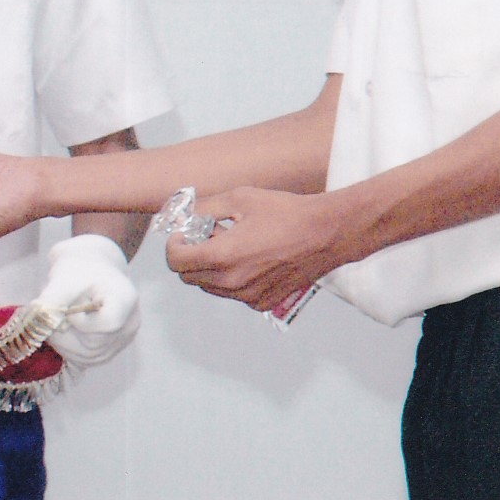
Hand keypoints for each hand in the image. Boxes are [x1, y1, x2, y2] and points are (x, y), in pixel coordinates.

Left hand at [35, 235, 139, 368]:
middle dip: (65, 333)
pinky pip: (87, 360)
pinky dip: (68, 350)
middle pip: (95, 343)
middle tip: (47, 318)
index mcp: (125, 298)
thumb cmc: (79, 269)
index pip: (109, 322)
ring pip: (89, 356)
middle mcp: (130, 323)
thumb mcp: (66, 275)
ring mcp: (121, 340)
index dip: (82, 322)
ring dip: (62, 343)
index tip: (68, 309)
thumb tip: (37, 317)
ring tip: (51, 323)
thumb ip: (53, 297)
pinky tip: (59, 334)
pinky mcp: (110, 350)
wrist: (90, 270)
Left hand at [162, 187, 345, 312]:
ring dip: (210, 267)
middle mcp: (232, 282)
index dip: (174, 245)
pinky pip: (232, 294)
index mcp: (222, 257)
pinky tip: (248, 258)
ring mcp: (248, 295)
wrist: (326, 234)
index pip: (175, 261)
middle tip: (208, 235)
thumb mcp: (238, 198)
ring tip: (230, 244)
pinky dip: (231, 279)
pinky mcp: (263, 302)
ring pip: (209, 287)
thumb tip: (184, 215)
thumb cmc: (286, 213)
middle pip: (189, 276)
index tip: (183, 234)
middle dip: (190, 255)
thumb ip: (204, 208)